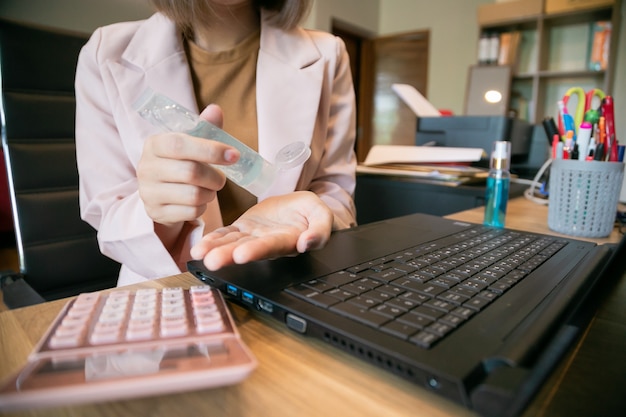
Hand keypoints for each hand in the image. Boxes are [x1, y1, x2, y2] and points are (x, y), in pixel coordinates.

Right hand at [137, 104, 237, 225]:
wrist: (161, 194)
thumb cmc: (181, 162)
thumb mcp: (192, 143)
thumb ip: (205, 128)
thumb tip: (216, 109)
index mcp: (154, 144)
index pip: (180, 144)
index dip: (210, 150)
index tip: (234, 155)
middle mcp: (146, 167)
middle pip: (190, 172)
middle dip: (215, 177)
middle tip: (222, 178)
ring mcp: (149, 192)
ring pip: (193, 195)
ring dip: (210, 193)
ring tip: (209, 189)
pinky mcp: (156, 212)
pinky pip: (191, 212)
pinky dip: (202, 207)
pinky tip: (198, 201)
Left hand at [190, 191, 333, 269]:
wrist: (299, 207)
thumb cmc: (312, 213)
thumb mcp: (322, 215)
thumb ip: (320, 229)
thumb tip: (308, 242)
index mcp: (288, 240)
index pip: (272, 246)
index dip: (258, 250)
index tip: (242, 255)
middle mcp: (267, 243)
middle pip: (247, 250)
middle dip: (229, 256)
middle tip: (213, 261)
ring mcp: (253, 237)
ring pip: (233, 244)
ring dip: (216, 250)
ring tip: (200, 254)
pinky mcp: (243, 229)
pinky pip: (226, 235)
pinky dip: (213, 240)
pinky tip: (200, 246)